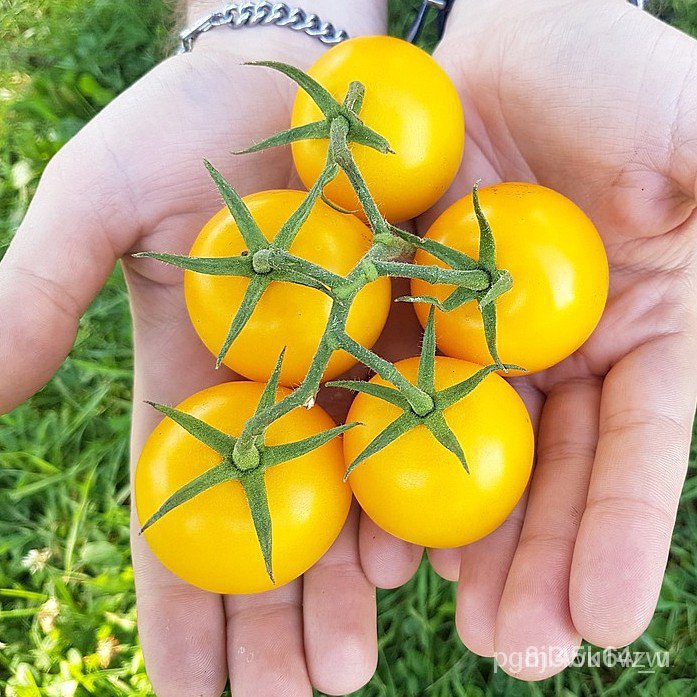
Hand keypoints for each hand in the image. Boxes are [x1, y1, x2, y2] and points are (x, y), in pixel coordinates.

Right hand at [0, 2, 391, 693]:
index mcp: (192, 388)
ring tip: (344, 672)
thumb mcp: (95, 203)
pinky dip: (402, 504)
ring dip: (336, 594)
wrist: (293, 81)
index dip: (178, 610)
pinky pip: (407, 438)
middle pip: (263, 535)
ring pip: (338, 508)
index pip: (175, 520)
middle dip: (269, 628)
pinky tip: (410, 570)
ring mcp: (340, 379)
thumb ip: (35, 292)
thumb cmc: (186, 130)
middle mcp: (268, 401)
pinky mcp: (408, 341)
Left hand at [397, 0, 695, 678]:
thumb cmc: (607, 73)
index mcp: (642, 334)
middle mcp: (559, 358)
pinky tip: (371, 536)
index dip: (625, 538)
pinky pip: (391, 403)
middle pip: (549, 479)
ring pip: (467, 460)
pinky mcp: (406, 320)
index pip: (641, 454)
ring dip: (460, 544)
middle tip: (513, 654)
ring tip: (447, 620)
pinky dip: (381, 467)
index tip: (608, 626)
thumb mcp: (693, 135)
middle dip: (536, 568)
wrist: (505, 46)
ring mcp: (477, 345)